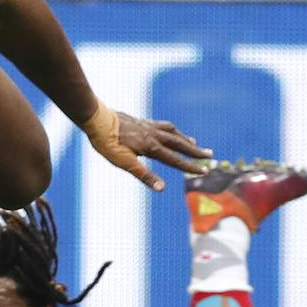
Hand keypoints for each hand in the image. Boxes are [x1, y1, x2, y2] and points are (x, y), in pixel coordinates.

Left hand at [79, 100, 212, 191]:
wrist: (97, 119)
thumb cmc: (108, 143)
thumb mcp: (124, 163)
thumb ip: (144, 175)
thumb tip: (162, 188)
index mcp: (151, 147)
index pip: (175, 159)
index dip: (190, 166)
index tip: (204, 170)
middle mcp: (153, 135)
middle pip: (179, 144)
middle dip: (195, 151)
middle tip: (210, 154)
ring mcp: (148, 126)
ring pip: (172, 132)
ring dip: (184, 139)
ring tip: (194, 142)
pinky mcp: (142, 121)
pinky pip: (162, 125)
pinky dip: (171, 129)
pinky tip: (170, 131)